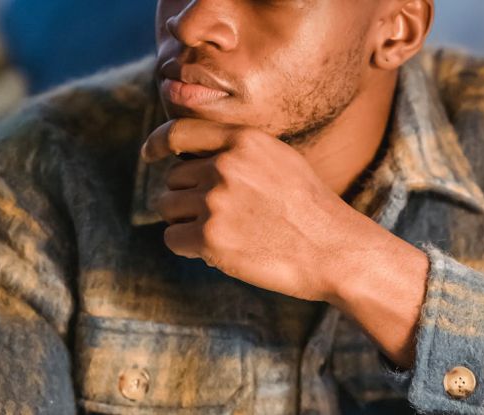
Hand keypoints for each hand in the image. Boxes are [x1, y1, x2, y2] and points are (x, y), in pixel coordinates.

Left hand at [140, 118, 361, 301]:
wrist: (335, 251)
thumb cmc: (311, 211)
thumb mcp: (280, 161)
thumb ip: (239, 155)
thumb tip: (193, 161)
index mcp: (244, 141)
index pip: (180, 132)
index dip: (158, 143)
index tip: (148, 154)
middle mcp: (225, 166)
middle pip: (173, 179)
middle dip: (187, 198)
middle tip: (220, 218)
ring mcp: (216, 202)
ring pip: (168, 208)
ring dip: (186, 223)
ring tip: (224, 234)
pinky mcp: (211, 238)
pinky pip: (172, 238)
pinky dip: (188, 247)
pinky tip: (218, 252)